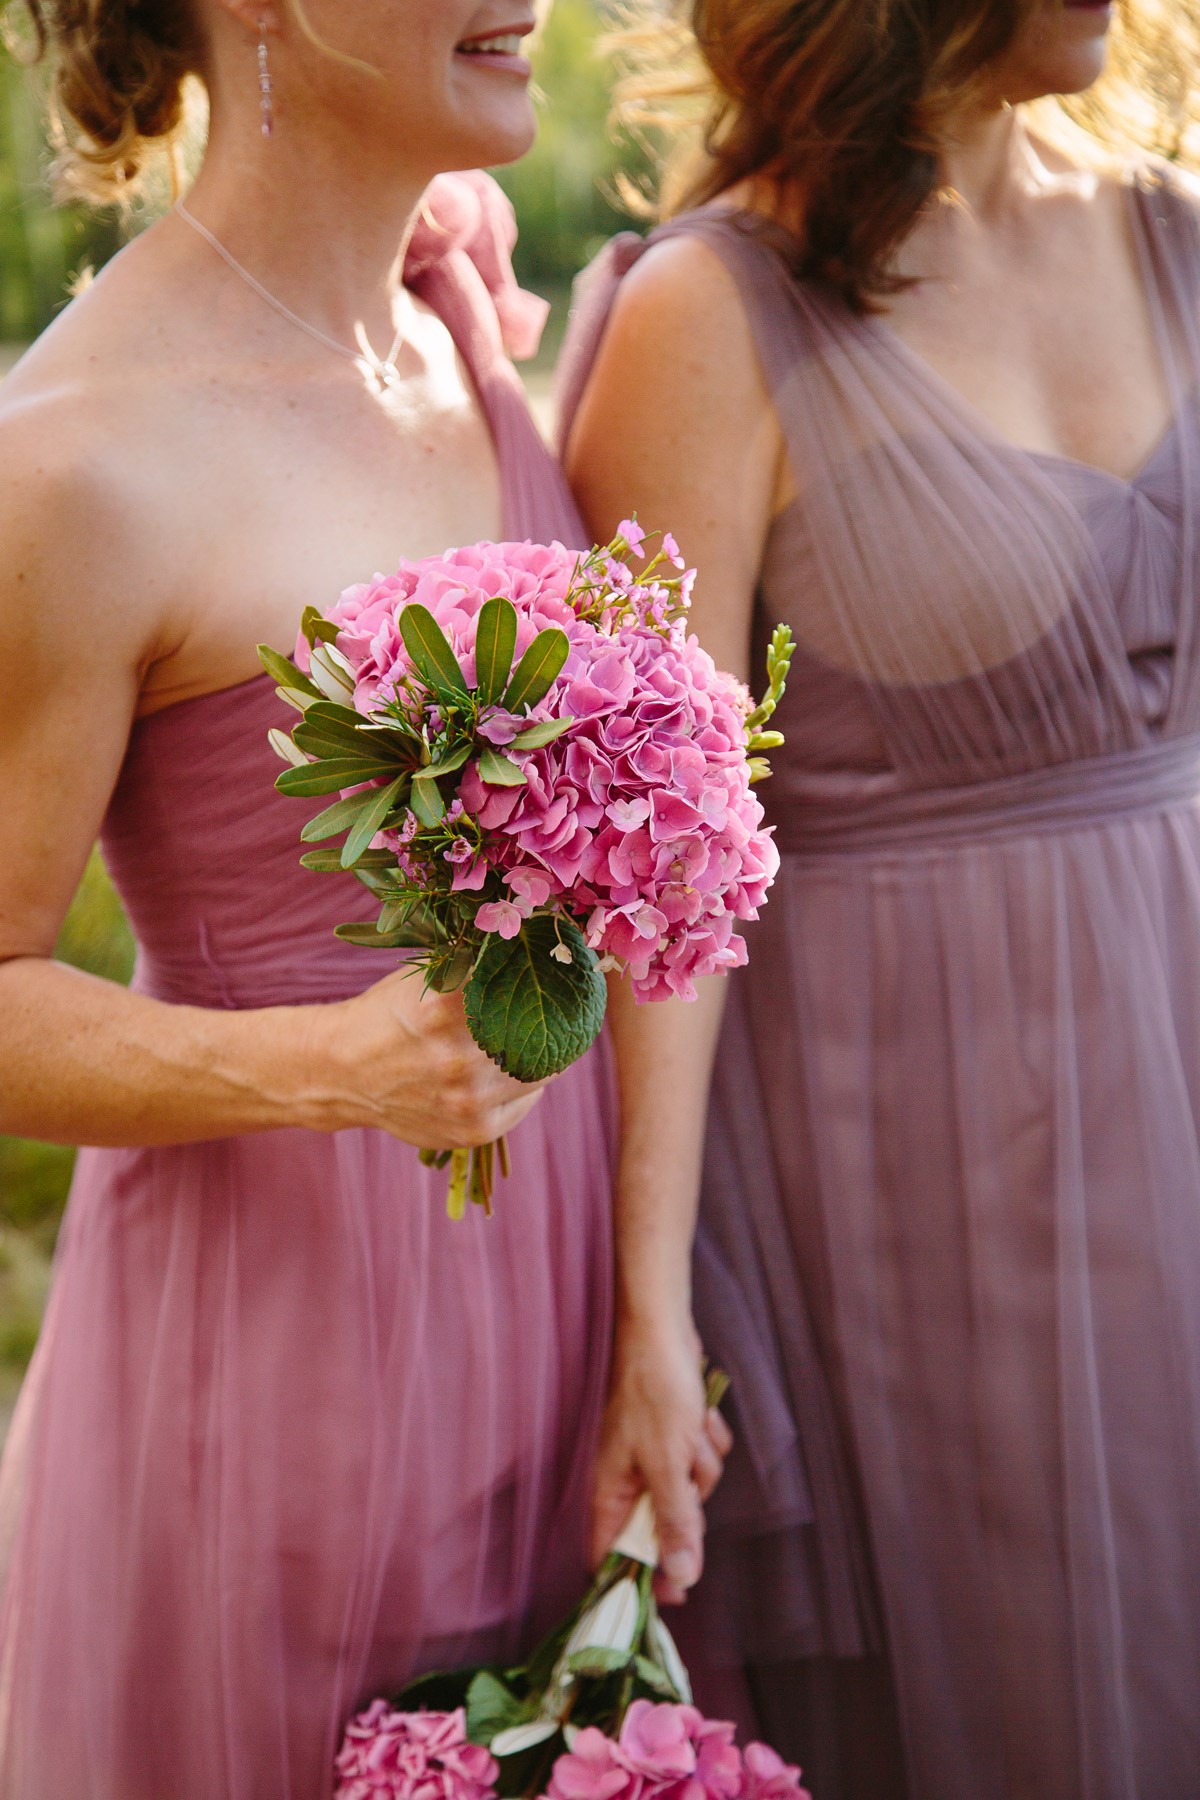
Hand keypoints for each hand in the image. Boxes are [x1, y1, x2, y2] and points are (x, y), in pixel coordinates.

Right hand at [317, 968, 545, 1147]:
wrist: (341, 1074)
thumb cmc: (388, 1014)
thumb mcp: (421, 978)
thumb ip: (473, 966)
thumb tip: (535, 949)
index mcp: (443, 1008)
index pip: (522, 985)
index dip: (544, 977)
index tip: (557, 973)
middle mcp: (457, 1057)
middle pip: (539, 1030)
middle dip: (551, 1015)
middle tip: (560, 1005)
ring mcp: (466, 1100)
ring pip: (541, 1070)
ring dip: (545, 1051)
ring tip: (544, 1036)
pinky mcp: (473, 1130)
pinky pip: (526, 1101)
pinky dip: (528, 1084)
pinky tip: (514, 1069)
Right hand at [590, 1316, 733, 1604]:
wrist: (663, 1331)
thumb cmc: (655, 1393)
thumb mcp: (668, 1465)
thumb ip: (674, 1522)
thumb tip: (680, 1578)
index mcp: (609, 1493)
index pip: (613, 1557)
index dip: (642, 1580)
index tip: (678, 1592)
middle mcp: (626, 1480)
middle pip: (664, 1526)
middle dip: (688, 1502)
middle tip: (688, 1473)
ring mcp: (651, 1458)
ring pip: (690, 1491)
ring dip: (701, 1464)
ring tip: (692, 1429)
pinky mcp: (673, 1437)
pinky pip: (699, 1460)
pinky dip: (705, 1440)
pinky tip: (700, 1415)